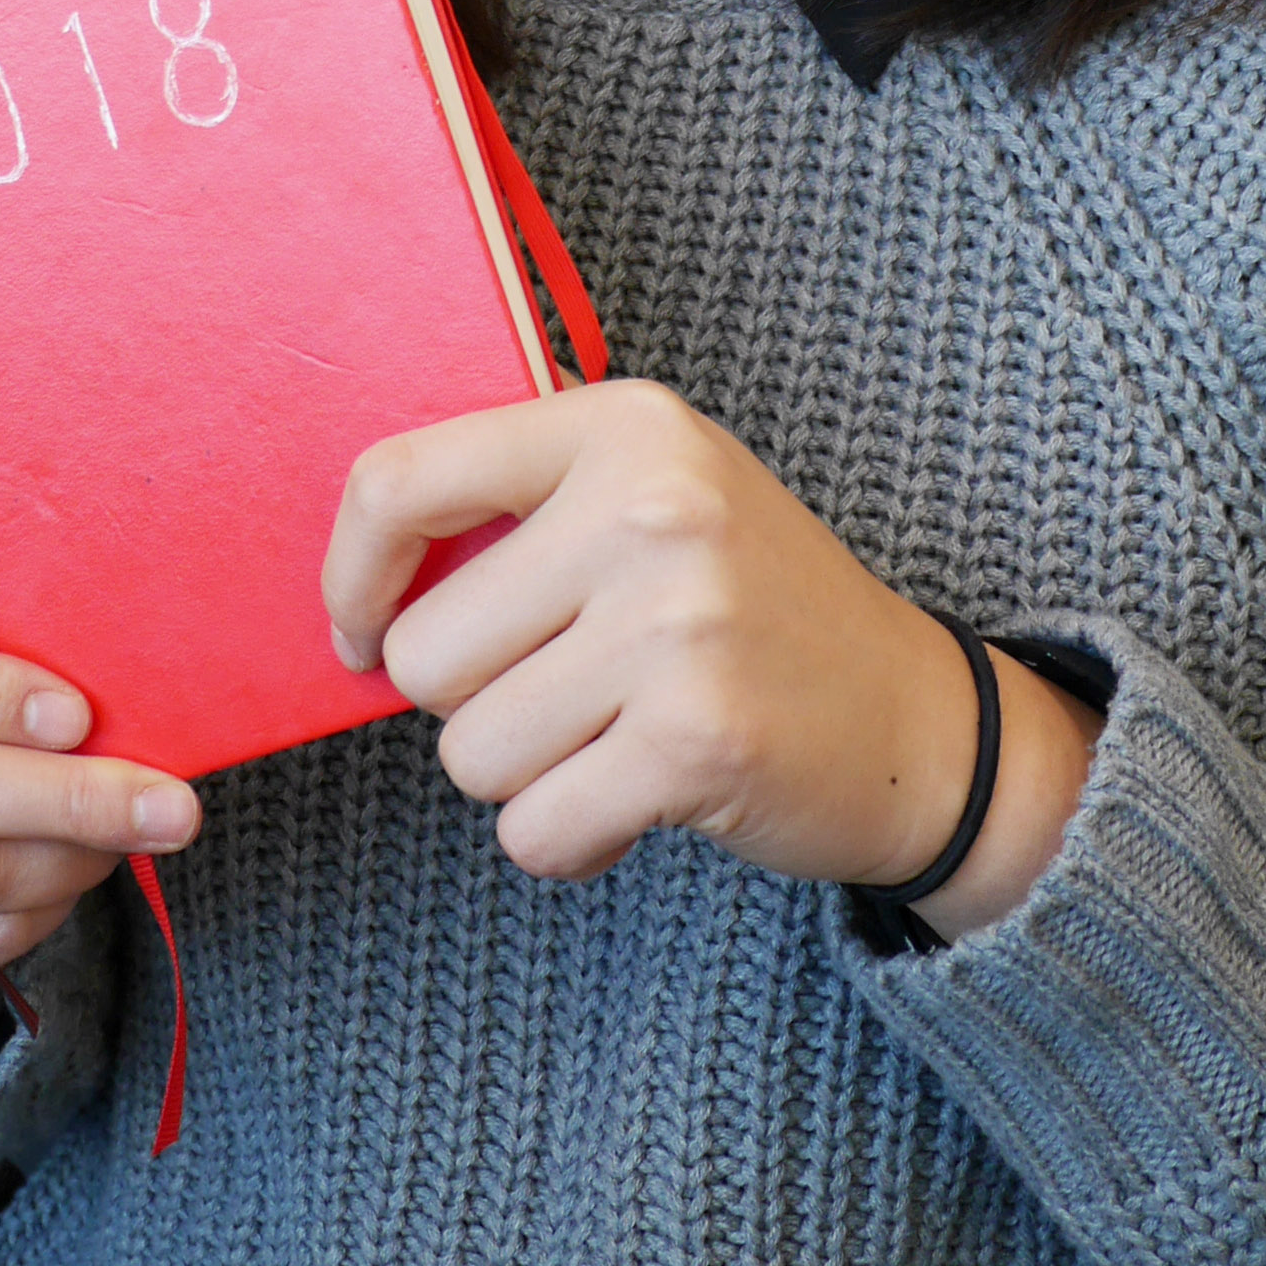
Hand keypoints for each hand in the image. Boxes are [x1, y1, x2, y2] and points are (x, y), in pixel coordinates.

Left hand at [324, 381, 1100, 931]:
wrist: (915, 717)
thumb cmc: (749, 609)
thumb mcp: (654, 495)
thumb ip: (520, 507)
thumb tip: (354, 591)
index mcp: (624, 426)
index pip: (400, 480)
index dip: (350, 576)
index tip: (362, 630)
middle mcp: (650, 508)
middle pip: (422, 654)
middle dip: (469, 703)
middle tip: (565, 692)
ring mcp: (677, 624)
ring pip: (469, 753)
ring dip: (524, 776)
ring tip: (614, 738)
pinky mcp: (695, 741)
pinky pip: (534, 830)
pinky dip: (569, 838)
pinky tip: (639, 797)